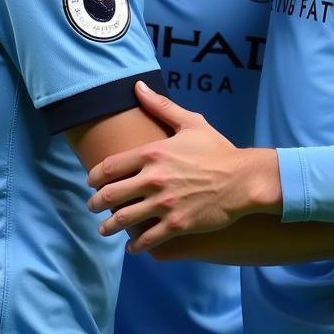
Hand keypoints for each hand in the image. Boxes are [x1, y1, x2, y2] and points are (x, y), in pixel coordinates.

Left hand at [86, 81, 280, 251]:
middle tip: (92, 206)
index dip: (95, 176)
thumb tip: (138, 86)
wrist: (242, 180)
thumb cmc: (217, 150)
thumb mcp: (190, 122)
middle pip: (111, 195)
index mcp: (153, 153)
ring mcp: (164, 204)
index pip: (110, 166)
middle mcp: (153, 179)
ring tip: (104, 229)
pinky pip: (148, 240)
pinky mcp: (176, 225)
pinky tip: (132, 247)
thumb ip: (161, 105)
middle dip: (96, 203)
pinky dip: (136, 246)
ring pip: (124, 220)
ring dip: (109, 226)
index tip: (91, 182)